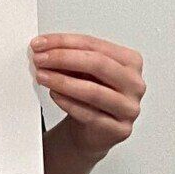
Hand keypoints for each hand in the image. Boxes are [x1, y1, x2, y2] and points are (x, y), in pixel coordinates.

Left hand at [30, 33, 143, 157]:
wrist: (95, 131)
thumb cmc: (91, 97)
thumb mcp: (83, 72)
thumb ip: (70, 59)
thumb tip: (46, 49)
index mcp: (130, 61)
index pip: (94, 45)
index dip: (64, 42)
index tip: (41, 43)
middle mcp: (134, 83)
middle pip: (97, 64)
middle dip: (63, 59)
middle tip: (40, 59)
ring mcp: (129, 107)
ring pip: (93, 91)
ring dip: (62, 82)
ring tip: (43, 76)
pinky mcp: (119, 129)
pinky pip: (90, 114)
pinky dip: (68, 103)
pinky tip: (55, 94)